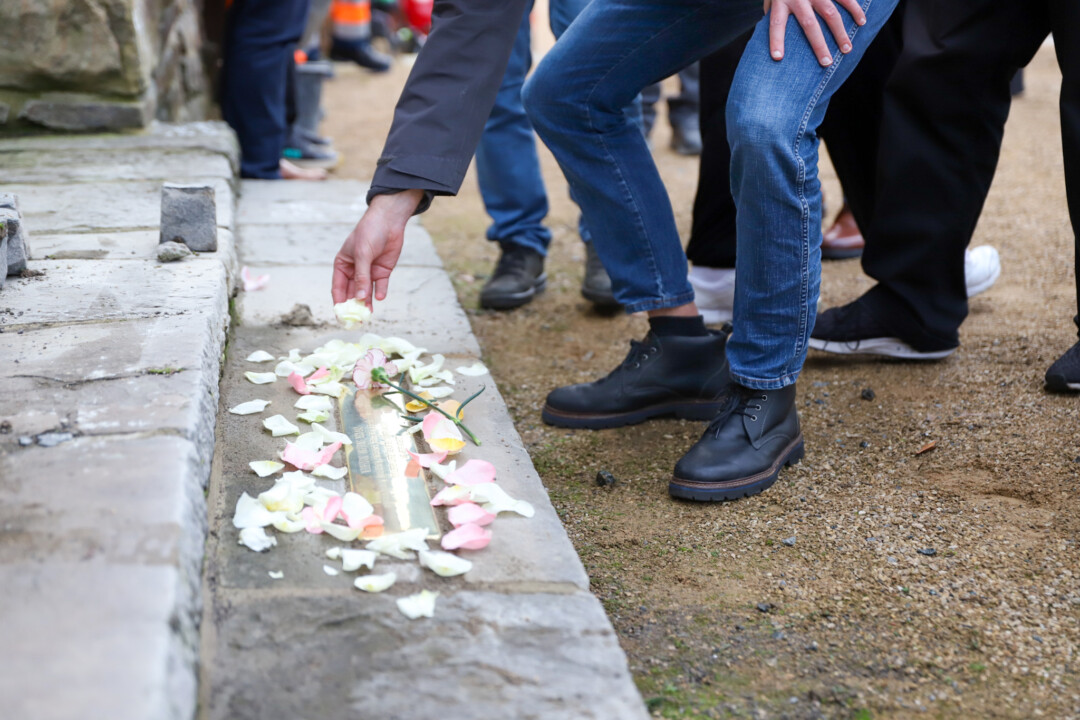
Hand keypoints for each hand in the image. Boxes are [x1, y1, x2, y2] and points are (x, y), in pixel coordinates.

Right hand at [332, 189, 423, 307]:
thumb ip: (361, 277)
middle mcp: (354, 271)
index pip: (338, 287)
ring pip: (366, 292)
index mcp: (342, 265)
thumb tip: (359, 298)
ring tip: (368, 314)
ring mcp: (369, 272)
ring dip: (366, 302)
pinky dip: (379, 292)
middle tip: (356, 319)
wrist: (389, 221)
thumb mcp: (362, 254)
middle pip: (352, 293)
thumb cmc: (369, 232)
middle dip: (353, 306)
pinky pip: (380, 286)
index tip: (341, 315)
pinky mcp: (382, 271)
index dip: (339, 302)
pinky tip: (379, 297)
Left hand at [763, 0, 865, 66]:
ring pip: (830, 13)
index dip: (776, 40)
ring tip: (847, 50)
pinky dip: (854, 9)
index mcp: (780, 1)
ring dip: (840, 32)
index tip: (777, 58)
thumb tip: (768, 35)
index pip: (776, 23)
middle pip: (808, 24)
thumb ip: (771, 12)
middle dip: (818, 45)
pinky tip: (861, 22)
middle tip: (826, 63)